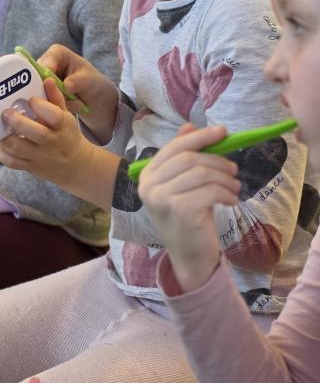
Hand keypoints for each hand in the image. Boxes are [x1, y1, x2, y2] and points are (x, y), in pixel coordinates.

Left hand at [0, 77, 91, 186]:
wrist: (75, 165)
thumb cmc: (66, 134)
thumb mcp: (66, 116)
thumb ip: (55, 98)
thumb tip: (46, 79)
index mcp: (62, 126)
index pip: (54, 115)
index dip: (40, 106)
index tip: (30, 99)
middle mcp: (52, 142)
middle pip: (36, 133)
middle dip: (18, 122)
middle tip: (5, 113)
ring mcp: (40, 156)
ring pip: (19, 149)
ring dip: (4, 138)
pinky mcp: (31, 167)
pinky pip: (12, 163)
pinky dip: (1, 153)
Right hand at [38, 44, 118, 142]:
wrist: (97, 100)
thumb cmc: (93, 83)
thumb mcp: (89, 80)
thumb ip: (77, 81)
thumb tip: (65, 86)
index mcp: (57, 54)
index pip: (47, 59)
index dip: (47, 70)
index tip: (50, 81)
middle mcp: (46, 66)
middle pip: (37, 77)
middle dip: (49, 90)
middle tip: (63, 98)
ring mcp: (43, 82)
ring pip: (40, 92)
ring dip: (56, 101)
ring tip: (76, 102)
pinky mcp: (44, 96)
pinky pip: (43, 104)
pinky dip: (57, 107)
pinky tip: (72, 107)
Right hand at [138, 123, 239, 291]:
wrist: (189, 256)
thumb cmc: (188, 218)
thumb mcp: (184, 184)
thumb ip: (183, 157)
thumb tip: (189, 126)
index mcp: (147, 175)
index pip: (174, 147)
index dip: (200, 137)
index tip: (223, 132)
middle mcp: (148, 185)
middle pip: (189, 158)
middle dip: (217, 160)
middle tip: (234, 170)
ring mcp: (161, 198)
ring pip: (201, 174)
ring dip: (225, 179)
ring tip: (235, 189)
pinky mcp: (179, 210)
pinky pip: (209, 191)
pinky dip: (226, 193)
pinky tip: (231, 201)